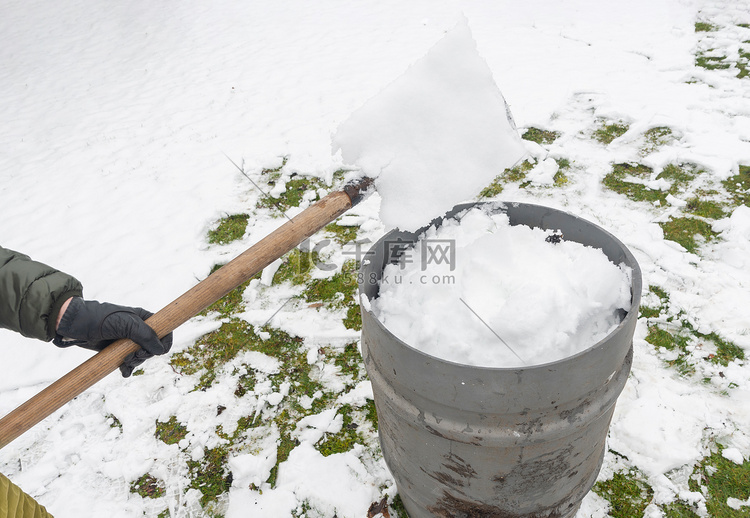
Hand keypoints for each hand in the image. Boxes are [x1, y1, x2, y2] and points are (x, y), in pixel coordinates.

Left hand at [54, 297, 172, 376]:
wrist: (74, 325)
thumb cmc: (99, 318)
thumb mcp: (125, 324)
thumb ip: (144, 335)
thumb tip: (160, 350)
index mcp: (143, 318)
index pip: (164, 330)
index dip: (164, 342)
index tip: (157, 351)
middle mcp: (138, 329)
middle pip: (152, 347)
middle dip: (144, 355)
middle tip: (132, 356)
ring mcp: (127, 341)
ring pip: (140, 357)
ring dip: (134, 362)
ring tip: (124, 362)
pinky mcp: (117, 350)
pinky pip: (129, 362)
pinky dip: (127, 368)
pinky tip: (123, 371)